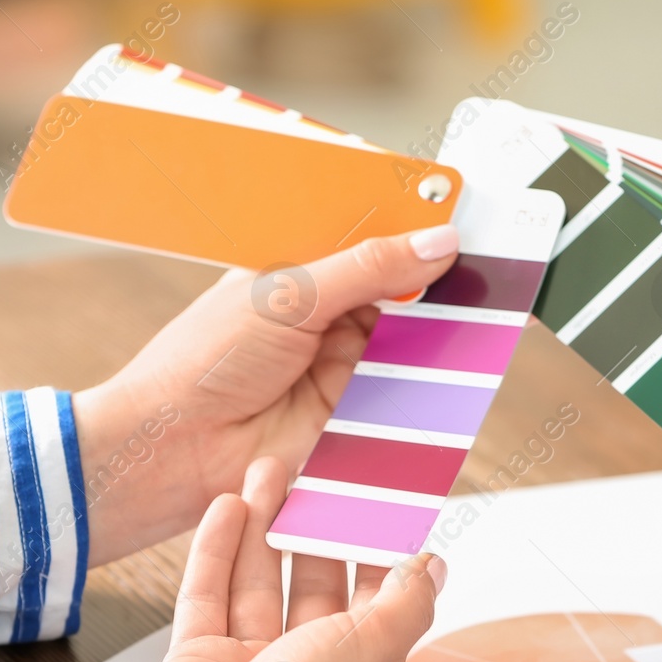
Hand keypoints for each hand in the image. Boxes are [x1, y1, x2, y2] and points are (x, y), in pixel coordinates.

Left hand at [73, 225, 459, 565]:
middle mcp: (326, 320)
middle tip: (489, 261)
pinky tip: (464, 363)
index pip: (371, 241)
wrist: (173, 451)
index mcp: (301, 275)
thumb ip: (367, 268)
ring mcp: (343, 370)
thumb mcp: (289, 295)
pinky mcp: (356, 419)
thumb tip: (438, 241)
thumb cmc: (205, 361)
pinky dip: (434, 384)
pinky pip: (407, 396)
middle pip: (402, 294)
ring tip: (486, 308)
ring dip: (443, 332)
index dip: (415, 229)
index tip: (463, 210)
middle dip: (441, 280)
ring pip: (412, 344)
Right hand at [144, 457, 446, 661]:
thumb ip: (406, 602)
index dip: (376, 555)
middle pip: (314, 590)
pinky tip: (228, 506)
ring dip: (264, 527)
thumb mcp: (376, 648)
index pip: (375, 608)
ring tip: (269, 471)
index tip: (376, 506)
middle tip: (317, 477)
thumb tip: (434, 568)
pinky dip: (217, 551)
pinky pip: (209, 595)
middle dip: (315, 531)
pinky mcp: (199, 661)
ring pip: (258, 585)